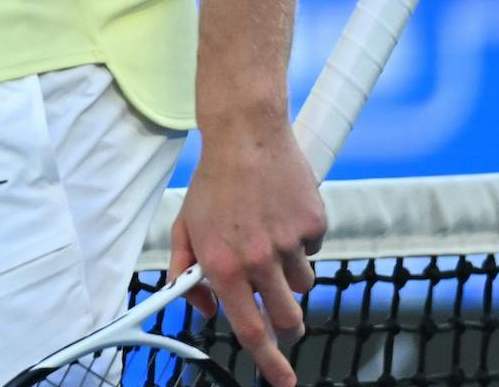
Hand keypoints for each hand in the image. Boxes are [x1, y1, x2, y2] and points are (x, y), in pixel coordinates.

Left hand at [170, 116, 325, 386]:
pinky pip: (312, 251)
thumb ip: (185, 273)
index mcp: (223, 264)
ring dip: (289, 275)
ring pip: (301, 286)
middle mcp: (258, 259)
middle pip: (289, 320)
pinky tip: (281, 213)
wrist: (245, 136)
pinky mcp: (314, 226)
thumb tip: (204, 309)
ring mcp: (289, 243)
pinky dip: (300, 241)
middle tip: (280, 314)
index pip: (249, 329)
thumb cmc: (213, 184)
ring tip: (269, 237)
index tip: (283, 383)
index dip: (268, 363)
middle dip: (287, 327)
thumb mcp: (184, 227)